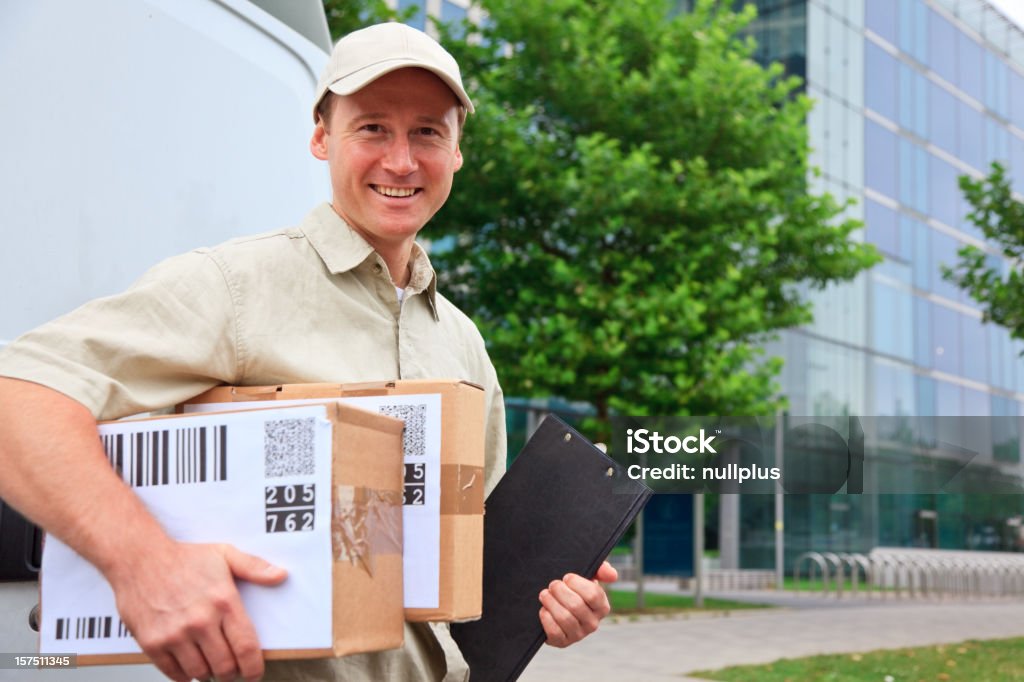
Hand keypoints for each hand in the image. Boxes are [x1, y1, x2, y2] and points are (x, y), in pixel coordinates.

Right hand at [107, 541, 286, 681]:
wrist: (140, 558)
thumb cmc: (184, 557)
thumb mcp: (224, 554)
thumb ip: (254, 567)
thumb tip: (281, 575)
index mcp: (223, 602)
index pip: (246, 648)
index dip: (254, 667)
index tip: (254, 673)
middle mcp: (201, 621)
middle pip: (225, 666)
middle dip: (232, 673)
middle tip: (231, 670)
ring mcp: (175, 634)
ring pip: (200, 672)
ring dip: (209, 674)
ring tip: (211, 665)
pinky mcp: (152, 643)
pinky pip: (173, 673)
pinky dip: (185, 676)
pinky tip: (189, 667)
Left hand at [538, 560, 617, 647]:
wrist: (556, 604)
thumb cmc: (574, 589)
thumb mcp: (588, 576)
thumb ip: (601, 570)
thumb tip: (612, 575)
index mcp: (602, 607)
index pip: (593, 594)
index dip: (576, 583)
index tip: (566, 577)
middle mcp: (593, 623)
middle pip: (576, 605)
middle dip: (560, 591)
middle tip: (553, 585)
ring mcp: (578, 635)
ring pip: (564, 618)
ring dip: (551, 602)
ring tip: (545, 594)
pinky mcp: (563, 642)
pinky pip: (554, 631)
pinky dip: (546, 618)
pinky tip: (544, 609)